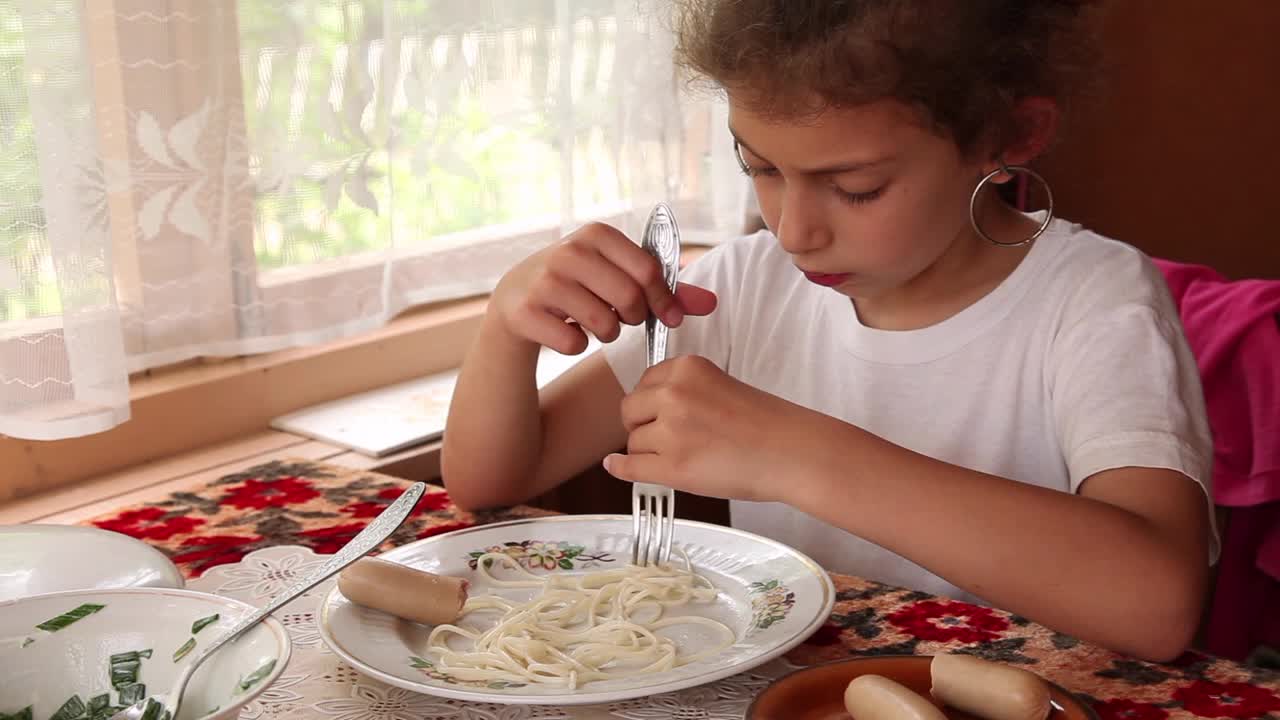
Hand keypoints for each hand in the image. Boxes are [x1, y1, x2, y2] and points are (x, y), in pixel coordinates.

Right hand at [490, 223, 716, 354]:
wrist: (516, 300)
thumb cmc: (578, 285)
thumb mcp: (617, 275)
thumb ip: (665, 288)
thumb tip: (712, 302)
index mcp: (597, 234)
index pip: (648, 270)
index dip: (665, 300)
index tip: (668, 317)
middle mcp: (568, 252)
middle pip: (629, 298)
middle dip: (635, 318)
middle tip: (624, 318)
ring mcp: (544, 282)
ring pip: (603, 324)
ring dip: (608, 334)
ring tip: (597, 324)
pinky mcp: (526, 312)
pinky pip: (574, 344)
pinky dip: (577, 346)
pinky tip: (567, 333)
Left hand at [604, 355, 835, 502]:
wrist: (791, 452)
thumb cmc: (764, 424)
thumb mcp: (718, 385)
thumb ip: (682, 390)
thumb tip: (643, 407)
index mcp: (686, 369)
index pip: (644, 383)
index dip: (650, 402)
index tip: (663, 414)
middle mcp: (673, 394)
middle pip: (629, 410)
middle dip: (641, 424)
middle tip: (667, 438)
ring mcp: (670, 431)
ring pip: (633, 442)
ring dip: (648, 451)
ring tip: (684, 455)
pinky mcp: (672, 466)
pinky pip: (629, 467)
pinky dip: (621, 468)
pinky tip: (616, 467)